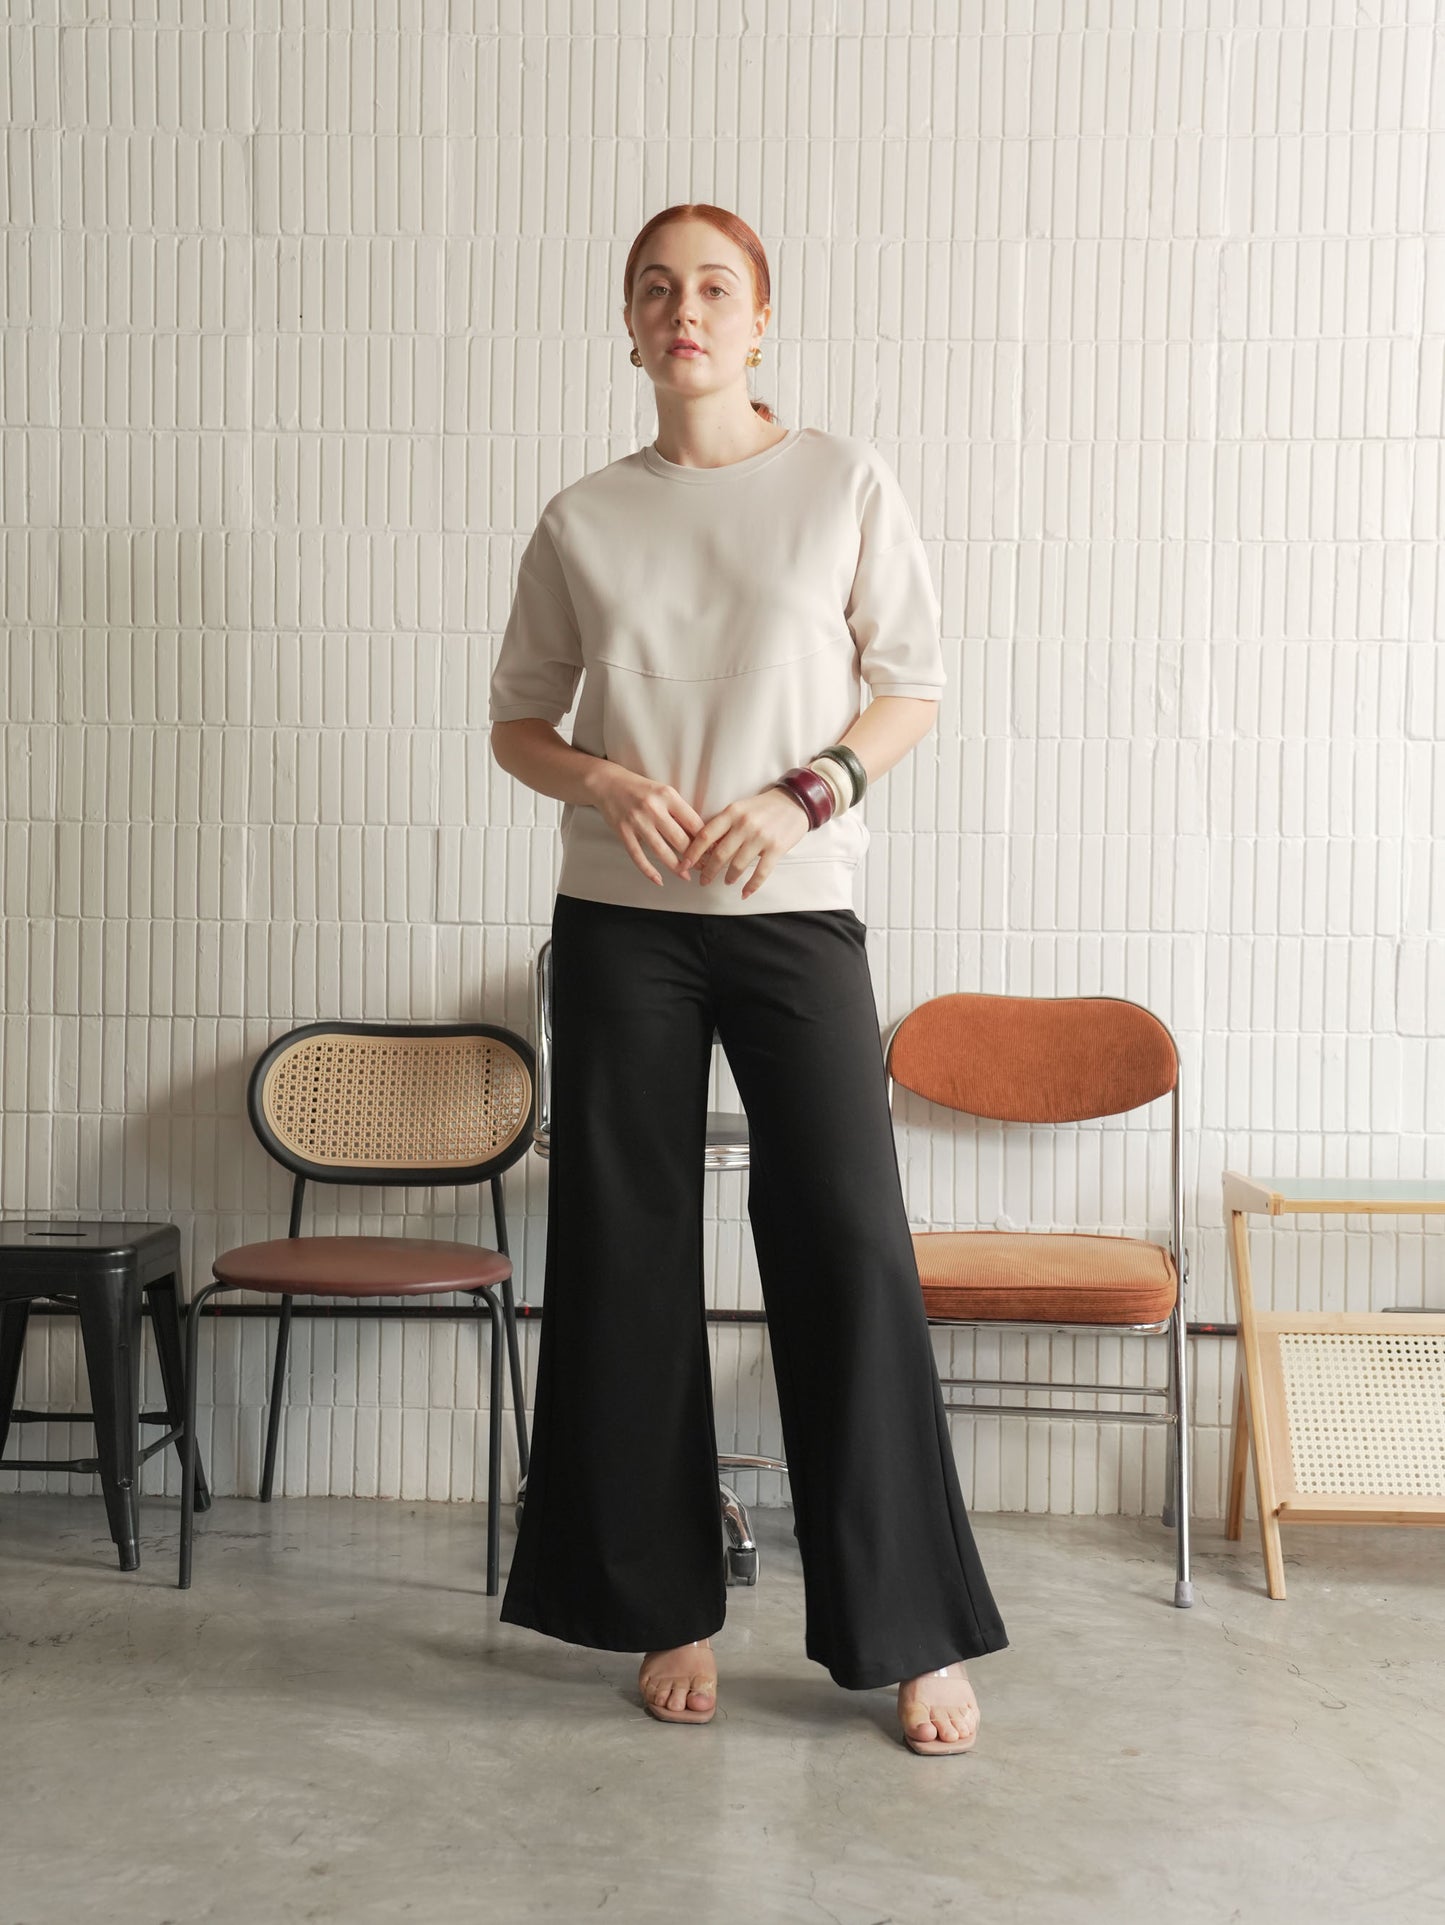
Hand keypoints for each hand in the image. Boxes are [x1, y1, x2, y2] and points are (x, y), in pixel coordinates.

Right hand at [590, 764, 707, 886]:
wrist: (608, 783)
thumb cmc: (640, 789)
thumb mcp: (664, 793)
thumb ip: (679, 811)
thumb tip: (700, 836)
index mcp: (668, 796)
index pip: (693, 823)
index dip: (706, 840)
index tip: (713, 851)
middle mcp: (653, 808)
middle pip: (680, 839)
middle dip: (694, 857)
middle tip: (703, 867)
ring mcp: (637, 821)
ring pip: (661, 851)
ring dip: (676, 867)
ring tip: (686, 876)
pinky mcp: (623, 832)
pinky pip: (638, 856)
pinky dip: (649, 871)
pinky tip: (659, 880)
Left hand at [679, 786, 811, 900]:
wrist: (794, 802)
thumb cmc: (763, 807)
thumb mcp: (740, 808)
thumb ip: (724, 825)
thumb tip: (706, 849)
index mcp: (732, 813)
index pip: (705, 835)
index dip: (692, 852)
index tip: (684, 865)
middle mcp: (744, 825)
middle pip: (719, 854)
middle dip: (708, 871)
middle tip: (704, 881)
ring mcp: (761, 837)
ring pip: (737, 865)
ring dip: (729, 877)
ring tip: (726, 882)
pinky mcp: (776, 848)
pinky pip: (760, 872)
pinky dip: (751, 886)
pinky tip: (744, 893)